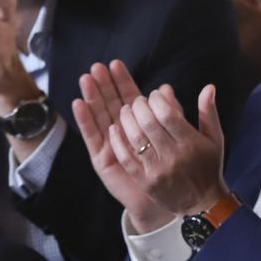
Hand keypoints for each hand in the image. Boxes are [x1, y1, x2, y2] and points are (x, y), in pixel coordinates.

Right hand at [72, 60, 172, 232]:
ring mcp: (112, 145)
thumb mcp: (180, 137)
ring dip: (92, 98)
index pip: (129, 97)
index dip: (122, 82)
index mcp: (142, 124)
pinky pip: (94, 138)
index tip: (116, 64)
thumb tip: (166, 88)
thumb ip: (174, 113)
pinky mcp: (103, 159)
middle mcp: (124, 132)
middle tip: (96, 67)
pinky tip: (79, 105)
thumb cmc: (178, 167)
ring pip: (100, 117)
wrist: (173, 197)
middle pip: (111, 104)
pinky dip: (86, 121)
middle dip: (104, 85)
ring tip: (86, 80)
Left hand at [110, 83, 229, 217]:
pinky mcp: (145, 181)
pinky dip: (117, 140)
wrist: (203, 203)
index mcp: (191, 143)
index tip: (154, 95)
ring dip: (126, 119)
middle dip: (139, 106)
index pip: (168, 114)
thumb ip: (208, 112)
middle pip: (149, 123)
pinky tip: (114, 128)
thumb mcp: (214, 138)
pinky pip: (126, 157)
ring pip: (135, 138)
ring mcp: (158, 170)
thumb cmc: (208, 166)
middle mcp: (174, 156)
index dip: (157, 100)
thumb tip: (208, 86)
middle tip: (137, 101)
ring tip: (125, 110)